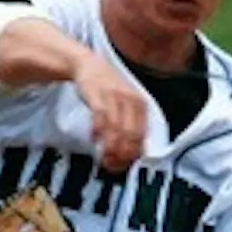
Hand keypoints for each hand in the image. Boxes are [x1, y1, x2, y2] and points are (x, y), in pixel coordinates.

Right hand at [73, 54, 146, 171]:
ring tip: (104, 157)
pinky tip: (94, 139)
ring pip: (116, 128)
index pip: (142, 136)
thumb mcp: (127, 105)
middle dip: (122, 154)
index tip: (124, 166)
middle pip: (130, 135)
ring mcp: (115, 97)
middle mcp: (131, 101)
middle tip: (112, 165)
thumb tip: (137, 153)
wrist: (89, 65)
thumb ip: (132, 125)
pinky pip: (100, 117)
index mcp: (141, 106)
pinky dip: (98, 130)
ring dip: (110, 147)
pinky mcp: (98, 95)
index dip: (133, 154)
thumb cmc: (109, 89)